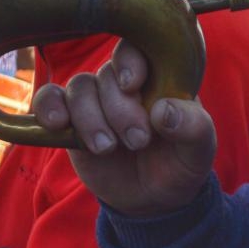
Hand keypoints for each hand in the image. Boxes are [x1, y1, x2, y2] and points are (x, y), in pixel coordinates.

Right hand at [33, 41, 216, 217]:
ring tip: (107, 148)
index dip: (130, 61)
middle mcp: (123, 83)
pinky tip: (58, 124)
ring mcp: (95, 101)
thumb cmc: (180, 163)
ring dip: (90, 118)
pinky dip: (49, 107)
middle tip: (138, 141)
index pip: (137, 48)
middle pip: (106, 74)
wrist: (154, 199)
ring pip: (79, 88)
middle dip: (118, 109)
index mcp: (158, 76)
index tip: (134, 85)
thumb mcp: (199, 149)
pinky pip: (50, 100)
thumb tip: (164, 111)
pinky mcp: (70, 122)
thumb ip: (193, 127)